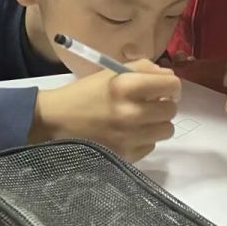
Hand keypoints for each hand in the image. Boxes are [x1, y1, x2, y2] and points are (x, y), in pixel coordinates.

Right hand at [31, 60, 179, 161]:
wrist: (54, 121)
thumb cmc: (84, 93)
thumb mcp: (111, 73)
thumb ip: (143, 69)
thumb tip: (169, 77)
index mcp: (127, 86)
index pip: (172, 85)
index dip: (171, 86)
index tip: (163, 88)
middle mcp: (131, 112)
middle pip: (171, 110)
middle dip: (163, 104)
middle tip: (150, 104)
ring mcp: (129, 137)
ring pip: (166, 130)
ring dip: (157, 123)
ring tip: (140, 120)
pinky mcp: (125, 156)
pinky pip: (151, 146)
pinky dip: (144, 139)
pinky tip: (128, 134)